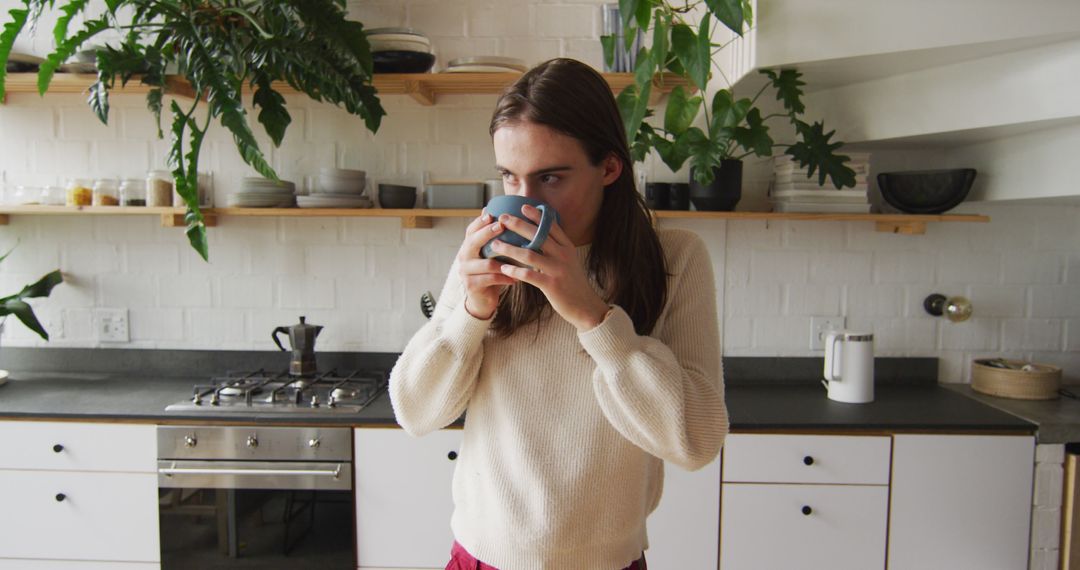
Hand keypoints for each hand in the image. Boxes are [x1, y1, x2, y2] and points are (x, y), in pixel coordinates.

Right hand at [456, 213, 515, 318]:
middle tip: (501, 226)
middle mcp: (463, 256)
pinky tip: (516, 278)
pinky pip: (491, 279)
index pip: (471, 230)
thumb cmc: (491, 273)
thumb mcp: (492, 254)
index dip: (480, 222)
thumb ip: (496, 239)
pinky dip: (505, 277)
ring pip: (486, 263)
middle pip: (473, 241)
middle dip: (488, 233)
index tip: (492, 214)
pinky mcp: (471, 285)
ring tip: (519, 258)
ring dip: (504, 261)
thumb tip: (506, 217)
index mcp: (468, 246)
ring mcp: (465, 271)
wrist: (483, 299)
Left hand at [488, 204, 609, 330]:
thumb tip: (538, 235)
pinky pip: (530, 275)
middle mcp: (563, 255)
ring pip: (530, 254)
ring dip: (510, 248)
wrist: (585, 305)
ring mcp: (558, 270)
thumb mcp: (568, 261)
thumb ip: (556, 247)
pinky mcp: (552, 285)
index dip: (537, 216)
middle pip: (538, 235)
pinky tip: (504, 268)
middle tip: (503, 218)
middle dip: (518, 225)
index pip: (551, 226)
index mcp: (567, 247)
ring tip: (495, 244)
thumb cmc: (572, 282)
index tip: (523, 206)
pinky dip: (515, 271)